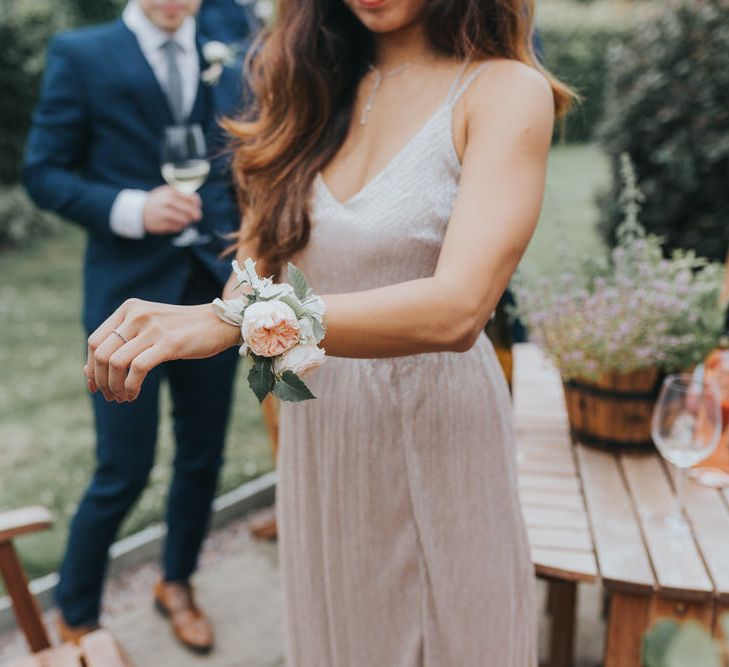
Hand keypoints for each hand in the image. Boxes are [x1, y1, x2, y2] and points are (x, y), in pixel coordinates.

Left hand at [85, 299, 240, 402]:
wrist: (219, 323)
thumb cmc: (183, 330)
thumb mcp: (149, 328)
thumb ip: (123, 343)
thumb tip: (90, 372)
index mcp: (129, 309)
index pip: (95, 341)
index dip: (90, 367)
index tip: (95, 386)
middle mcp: (137, 315)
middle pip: (101, 353)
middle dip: (101, 380)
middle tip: (110, 396)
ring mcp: (153, 328)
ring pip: (116, 363)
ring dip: (115, 387)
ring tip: (122, 398)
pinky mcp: (169, 343)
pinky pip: (137, 369)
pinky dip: (130, 386)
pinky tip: (134, 394)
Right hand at [142, 186, 201, 234]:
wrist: (138, 211)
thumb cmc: (157, 201)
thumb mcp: (166, 192)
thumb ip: (181, 193)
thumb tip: (197, 200)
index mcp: (171, 192)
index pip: (192, 198)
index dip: (197, 203)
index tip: (198, 206)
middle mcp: (168, 202)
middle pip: (191, 211)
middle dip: (196, 215)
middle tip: (196, 217)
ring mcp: (165, 214)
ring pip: (186, 220)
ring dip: (188, 221)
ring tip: (185, 220)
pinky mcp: (163, 225)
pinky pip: (179, 227)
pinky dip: (181, 226)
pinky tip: (177, 223)